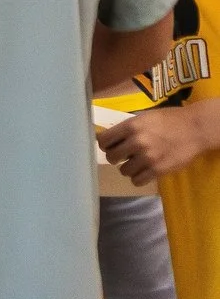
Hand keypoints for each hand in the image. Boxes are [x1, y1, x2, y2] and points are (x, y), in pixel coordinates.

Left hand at [101, 105, 219, 184]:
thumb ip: (128, 128)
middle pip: (111, 157)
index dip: (104, 145)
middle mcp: (136, 142)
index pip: (103, 140)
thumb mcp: (144, 117)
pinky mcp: (158, 170)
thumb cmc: (169, 120)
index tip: (110, 146)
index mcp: (131, 126)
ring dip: (128, 168)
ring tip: (137, 164)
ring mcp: (147, 157)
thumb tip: (111, 137)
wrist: (195, 129)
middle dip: (116, 157)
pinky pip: (137, 180)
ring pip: (123, 170)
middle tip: (124, 156)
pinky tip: (144, 173)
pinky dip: (138, 178)